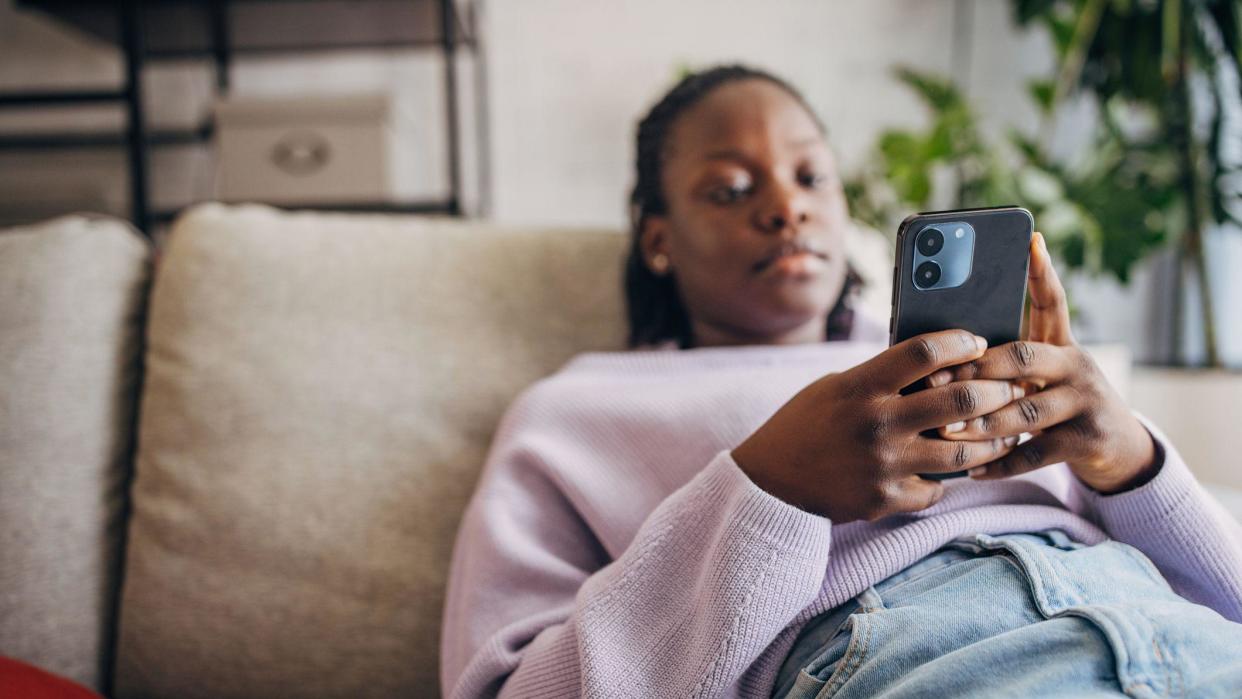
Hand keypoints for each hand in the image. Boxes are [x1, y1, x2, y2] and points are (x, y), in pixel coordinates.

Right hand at [731, 330, 1024, 522]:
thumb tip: (936, 363)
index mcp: (860, 386)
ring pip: (963, 452)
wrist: (768, 483)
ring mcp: (883, 465)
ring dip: (991, 441)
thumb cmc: (804, 426)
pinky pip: (936, 490)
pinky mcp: (884, 500)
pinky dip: (944, 480)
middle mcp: (876, 423)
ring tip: (1003, 432)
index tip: (978, 343)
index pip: (924, 352)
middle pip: (960, 400)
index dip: (960, 342)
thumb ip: (880, 378)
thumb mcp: (834, 387)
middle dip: (996, 391)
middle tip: (1009, 388)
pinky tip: (950, 471)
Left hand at [930, 232, 1158, 493]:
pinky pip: (1037, 452)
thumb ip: (1007, 358)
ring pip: (1027, 409)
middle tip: (937, 377)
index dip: (1041, 272)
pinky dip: (1002, 462)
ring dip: (983, 421)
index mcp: (1061, 344)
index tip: (1030, 240)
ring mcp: (1086, 403)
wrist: (1117, 447)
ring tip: (947, 428)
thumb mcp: (1042, 374)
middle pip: (1024, 358)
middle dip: (977, 368)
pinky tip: (973, 469)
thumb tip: (944, 341)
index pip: (1052, 301)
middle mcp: (1077, 366)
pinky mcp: (1088, 440)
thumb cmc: (1058, 402)